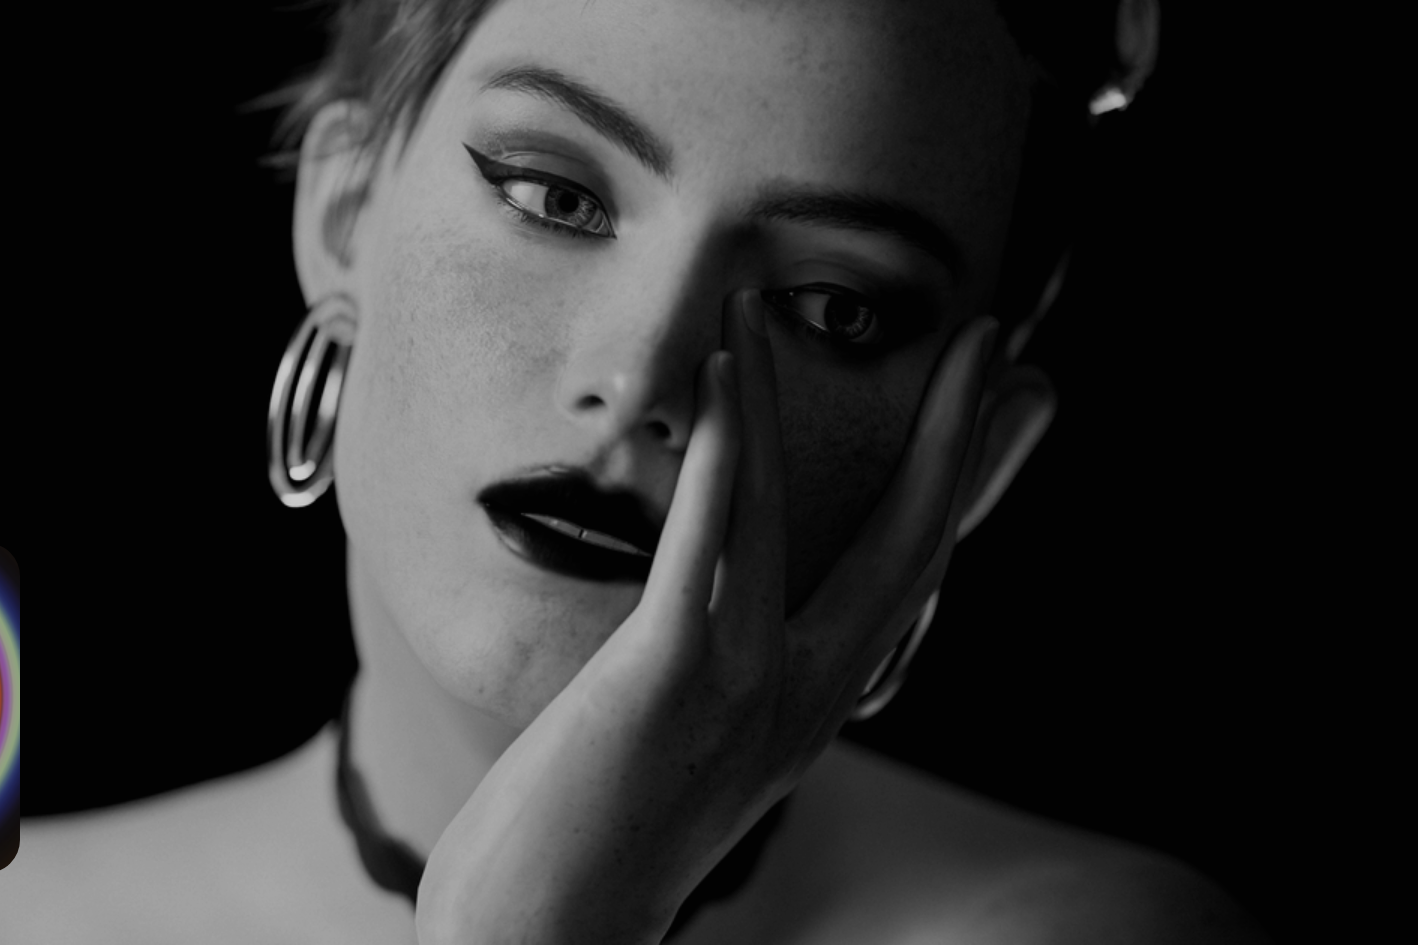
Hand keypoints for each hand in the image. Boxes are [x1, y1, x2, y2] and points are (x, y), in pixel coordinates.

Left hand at [417, 289, 999, 943]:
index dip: (966, 488)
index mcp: (815, 712)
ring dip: (793, 396)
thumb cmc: (596, 846)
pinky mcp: (672, 678)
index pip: (912, 580)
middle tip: (997, 339)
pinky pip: (712, 543)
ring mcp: (745, 689)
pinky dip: (731, 447)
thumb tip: (738, 619)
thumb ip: (731, 680)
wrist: (546, 942)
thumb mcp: (693, 756)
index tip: (1006, 409)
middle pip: (910, 545)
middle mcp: (806, 701)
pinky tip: (732, 368)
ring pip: (800, 518)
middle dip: (959, 437)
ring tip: (777, 301)